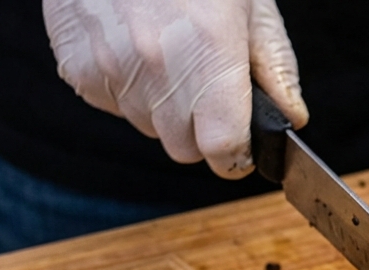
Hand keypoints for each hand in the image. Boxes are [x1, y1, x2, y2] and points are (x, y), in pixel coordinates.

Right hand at [43, 0, 307, 178]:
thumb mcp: (250, 5)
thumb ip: (274, 67)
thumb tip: (292, 118)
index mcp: (209, 50)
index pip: (224, 148)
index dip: (237, 154)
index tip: (240, 145)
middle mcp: (156, 65)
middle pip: (184, 148)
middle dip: (200, 130)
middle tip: (204, 86)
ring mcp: (110, 67)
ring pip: (147, 126)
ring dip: (162, 106)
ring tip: (166, 52)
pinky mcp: (76, 66)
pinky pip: (111, 104)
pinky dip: (125, 87)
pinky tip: (132, 45)